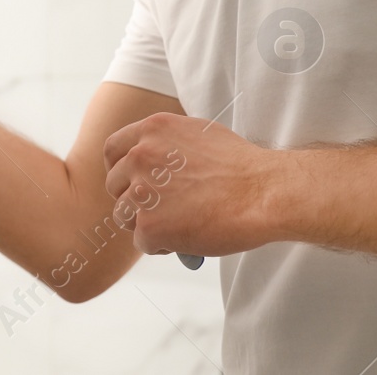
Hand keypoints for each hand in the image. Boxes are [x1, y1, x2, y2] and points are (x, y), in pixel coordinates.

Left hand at [103, 113, 283, 256]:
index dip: (120, 170)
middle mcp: (141, 155)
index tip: (130, 182)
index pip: (113, 150)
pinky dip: (162, 246)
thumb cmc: (242, 167)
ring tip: (177, 225)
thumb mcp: (198, 135)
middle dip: (132, 199)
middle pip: (114, 184)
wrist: (264, 192)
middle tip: (155, 210)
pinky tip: (187, 239)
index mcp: (153, 129)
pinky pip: (142, 242)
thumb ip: (168, 145)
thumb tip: (153, 165)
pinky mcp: (150, 226)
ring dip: (145, 224)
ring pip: (124, 215)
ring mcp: (143, 191)